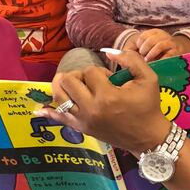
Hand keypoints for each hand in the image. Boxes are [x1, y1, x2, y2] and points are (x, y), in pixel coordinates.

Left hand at [36, 50, 170, 154]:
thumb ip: (131, 59)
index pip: (90, 72)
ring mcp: (83, 120)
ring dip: (64, 86)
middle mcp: (91, 109)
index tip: (111, 80)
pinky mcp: (81, 129)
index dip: (100, 71)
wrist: (148, 138)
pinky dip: (49, 111)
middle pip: (68, 81)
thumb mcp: (148, 78)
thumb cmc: (149, 106)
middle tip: (93, 82)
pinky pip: (59, 118)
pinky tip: (40, 108)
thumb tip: (108, 52)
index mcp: (107, 96)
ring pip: (59, 96)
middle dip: (79, 75)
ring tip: (76, 86)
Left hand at [134, 29, 189, 61]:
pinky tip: (157, 63)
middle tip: (143, 56)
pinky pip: (168, 54)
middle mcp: (163, 35)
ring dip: (152, 54)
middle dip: (145, 49)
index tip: (139, 50)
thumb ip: (132, 49)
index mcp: (154, 32)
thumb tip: (118, 54)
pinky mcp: (176, 52)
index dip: (140, 43)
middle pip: (151, 40)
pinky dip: (161, 59)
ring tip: (148, 60)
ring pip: (160, 45)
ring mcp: (170, 43)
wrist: (178, 49)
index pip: (144, 35)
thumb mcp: (145, 46)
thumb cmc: (157, 50)